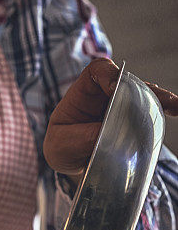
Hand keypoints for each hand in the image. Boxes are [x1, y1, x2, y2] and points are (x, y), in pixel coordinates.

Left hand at [43, 58, 177, 182]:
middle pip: (127, 82)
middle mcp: (105, 92)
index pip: (97, 71)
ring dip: (159, 99)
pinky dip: (162, 110)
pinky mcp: (132, 116)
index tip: (114, 87)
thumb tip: (109, 137)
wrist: (69, 159)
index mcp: (83, 91)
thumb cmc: (62, 145)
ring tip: (173, 106)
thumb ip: (84, 139)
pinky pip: (148, 109)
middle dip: (141, 89)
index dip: (108, 74)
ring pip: (142, 94)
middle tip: (155, 99)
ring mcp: (121, 103)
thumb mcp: (63, 145)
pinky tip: (174, 111)